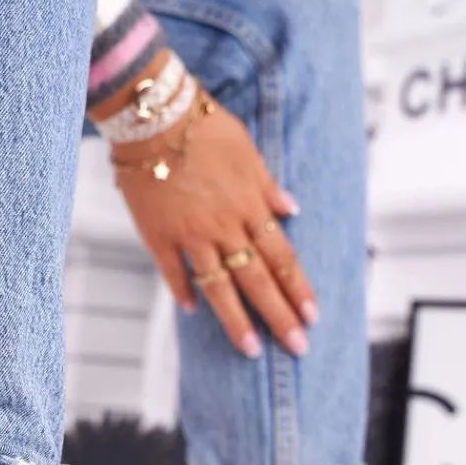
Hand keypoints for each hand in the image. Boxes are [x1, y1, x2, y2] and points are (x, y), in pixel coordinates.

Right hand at [112, 98, 316, 358]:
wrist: (153, 115)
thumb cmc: (203, 126)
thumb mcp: (247, 150)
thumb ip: (268, 186)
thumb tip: (292, 210)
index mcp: (250, 205)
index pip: (282, 257)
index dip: (298, 289)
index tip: (312, 316)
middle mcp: (225, 226)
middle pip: (259, 280)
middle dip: (280, 316)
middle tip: (297, 347)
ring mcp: (191, 234)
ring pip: (219, 286)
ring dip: (237, 321)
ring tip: (251, 349)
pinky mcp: (158, 235)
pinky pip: (173, 271)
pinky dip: (183, 291)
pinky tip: (193, 311)